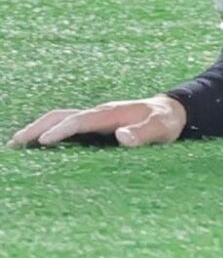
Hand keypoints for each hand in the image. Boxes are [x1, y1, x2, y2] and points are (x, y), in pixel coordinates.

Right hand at [8, 94, 187, 148]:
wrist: (173, 111)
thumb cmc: (166, 121)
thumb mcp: (162, 128)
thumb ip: (145, 133)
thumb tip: (122, 137)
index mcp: (112, 113)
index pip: (81, 120)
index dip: (62, 130)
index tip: (42, 142)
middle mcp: (100, 113)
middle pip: (62, 115)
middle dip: (38, 127)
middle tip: (14, 144)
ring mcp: (96, 118)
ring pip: (62, 119)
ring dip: (38, 129)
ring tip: (16, 146)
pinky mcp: (95, 125)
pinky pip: (67, 126)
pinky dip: (49, 132)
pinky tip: (38, 147)